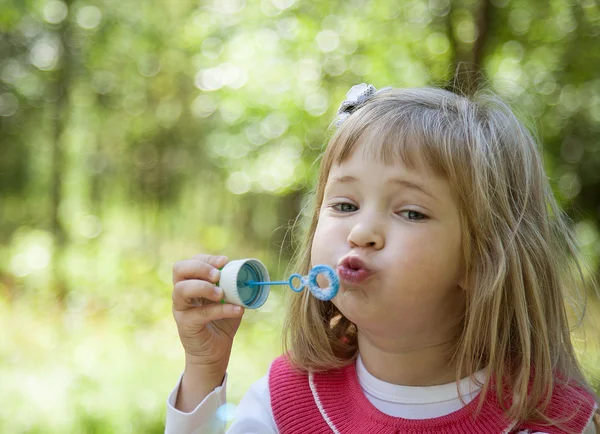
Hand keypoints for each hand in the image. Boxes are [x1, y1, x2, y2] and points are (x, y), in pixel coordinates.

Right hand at [172, 254, 243, 383]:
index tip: (225, 261)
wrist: (215, 352)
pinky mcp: (185, 324)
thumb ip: (233, 287)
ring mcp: (181, 308)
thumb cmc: (222, 322)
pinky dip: (220, 310)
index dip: (207, 258)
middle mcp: (181, 293)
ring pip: (181, 289)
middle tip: (218, 275)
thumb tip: (245, 273)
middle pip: (179, 269)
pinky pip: (200, 313)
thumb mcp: (230, 300)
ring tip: (221, 293)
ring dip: (203, 287)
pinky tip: (237, 310)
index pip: (191, 262)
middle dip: (200, 267)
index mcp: (192, 282)